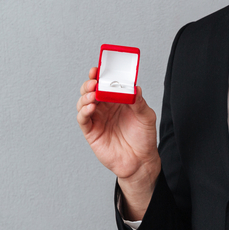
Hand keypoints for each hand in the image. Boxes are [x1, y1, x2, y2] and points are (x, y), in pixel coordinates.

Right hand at [76, 67, 160, 214]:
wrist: (140, 161)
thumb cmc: (144, 138)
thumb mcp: (146, 116)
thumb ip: (139, 102)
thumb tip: (134, 87)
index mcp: (117, 100)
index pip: (105, 83)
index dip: (100, 75)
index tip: (98, 68)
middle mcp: (105, 107)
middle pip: (91, 90)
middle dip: (90, 83)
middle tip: (94, 81)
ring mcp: (97, 119)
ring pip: (83, 102)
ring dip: (85, 96)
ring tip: (93, 95)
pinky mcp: (91, 131)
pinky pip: (82, 119)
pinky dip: (83, 111)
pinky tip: (90, 108)